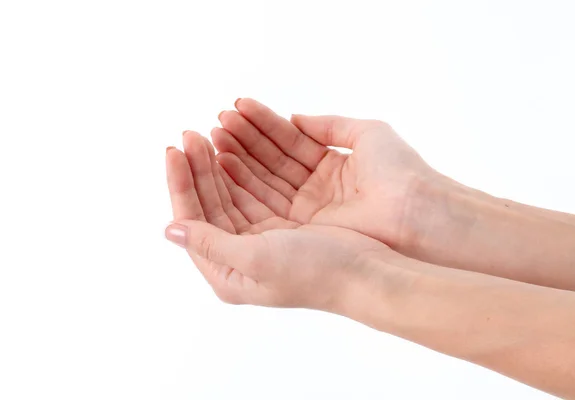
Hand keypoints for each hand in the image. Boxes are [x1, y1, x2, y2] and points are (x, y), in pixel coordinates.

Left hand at [165, 131, 390, 308]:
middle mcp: (239, 256)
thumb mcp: (257, 260)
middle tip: (191, 133)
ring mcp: (260, 239)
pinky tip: (233, 152)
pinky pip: (252, 191)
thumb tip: (169, 230)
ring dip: (218, 164)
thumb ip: (211, 244)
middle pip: (209, 204)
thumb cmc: (316, 273)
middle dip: (198, 168)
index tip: (174, 150)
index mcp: (227, 272)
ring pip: (229, 194)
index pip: (193, 220)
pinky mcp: (281, 225)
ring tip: (210, 133)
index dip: (181, 184)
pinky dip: (242, 170)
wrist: (368, 273)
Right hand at [211, 98, 448, 253]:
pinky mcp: (302, 228)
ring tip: (215, 136)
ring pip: (265, 179)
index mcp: (332, 164)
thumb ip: (328, 125)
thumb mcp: (366, 133)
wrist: (416, 214)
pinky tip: (224, 162)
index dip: (263, 124)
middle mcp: (316, 187)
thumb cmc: (400, 172)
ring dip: (239, 157)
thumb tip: (294, 117)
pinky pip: (267, 200)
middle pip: (272, 160)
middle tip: (217, 121)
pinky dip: (245, 182)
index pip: (289, 141)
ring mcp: (308, 209)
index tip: (236, 107)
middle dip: (244, 139)